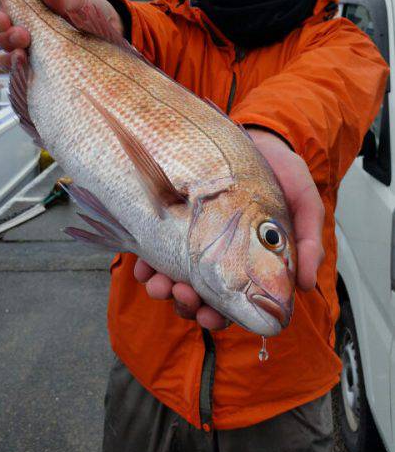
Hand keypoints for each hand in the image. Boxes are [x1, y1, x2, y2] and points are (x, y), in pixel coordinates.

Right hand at [0, 0, 123, 70]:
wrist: (113, 36)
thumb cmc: (92, 13)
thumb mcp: (81, 0)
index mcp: (28, 11)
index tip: (3, 16)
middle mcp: (25, 33)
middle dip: (4, 35)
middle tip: (21, 35)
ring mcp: (33, 54)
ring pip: (8, 57)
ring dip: (11, 55)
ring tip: (24, 53)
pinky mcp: (42, 73)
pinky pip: (23, 77)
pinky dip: (21, 73)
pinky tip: (28, 69)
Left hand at [133, 128, 324, 327]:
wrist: (257, 134)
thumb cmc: (282, 171)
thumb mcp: (304, 203)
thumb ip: (307, 240)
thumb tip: (306, 284)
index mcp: (249, 262)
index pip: (232, 302)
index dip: (219, 316)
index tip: (209, 317)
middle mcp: (218, 255)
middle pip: (198, 295)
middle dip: (187, 304)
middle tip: (182, 296)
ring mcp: (193, 238)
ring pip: (172, 276)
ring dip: (163, 287)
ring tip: (159, 284)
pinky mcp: (174, 217)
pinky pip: (153, 246)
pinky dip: (146, 262)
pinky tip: (143, 265)